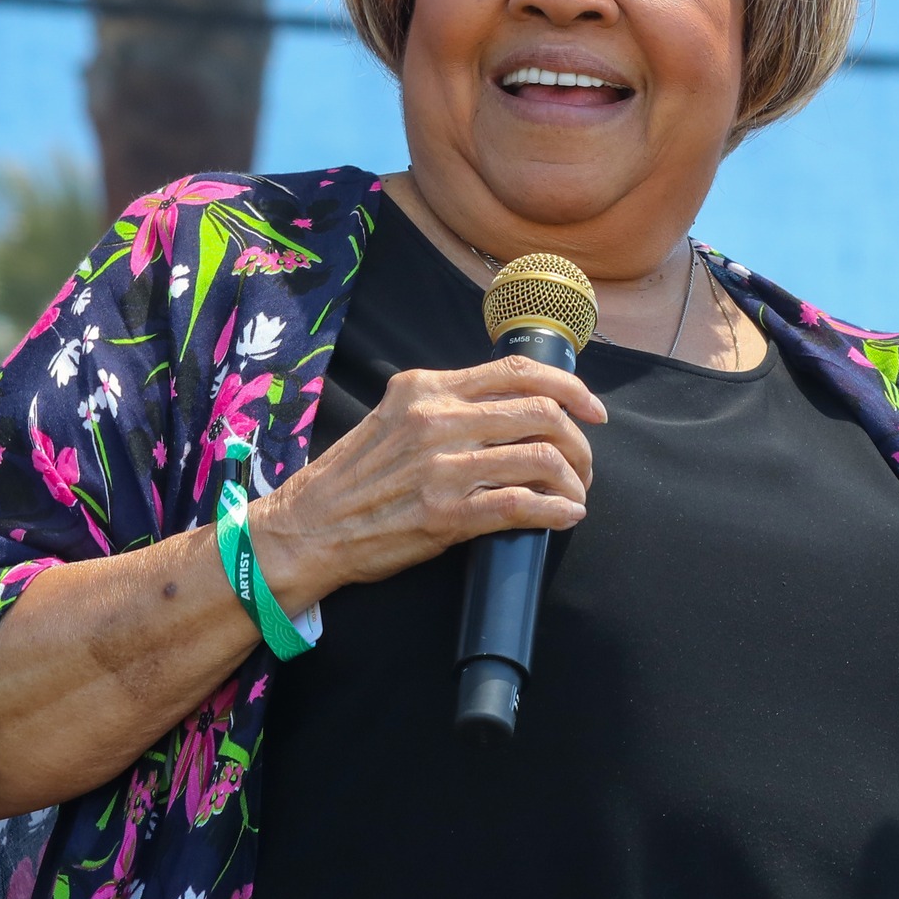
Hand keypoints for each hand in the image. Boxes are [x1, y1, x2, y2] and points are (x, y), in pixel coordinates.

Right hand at [245, 357, 606, 613]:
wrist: (306, 528)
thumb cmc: (353, 477)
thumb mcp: (394, 418)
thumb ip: (445, 405)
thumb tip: (511, 406)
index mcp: (427, 389)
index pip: (518, 371)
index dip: (570, 387)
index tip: (593, 410)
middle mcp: (437, 420)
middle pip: (541, 413)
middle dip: (579, 442)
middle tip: (585, 465)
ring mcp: (442, 467)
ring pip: (540, 458)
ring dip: (574, 481)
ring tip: (575, 495)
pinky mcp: (445, 514)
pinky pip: (521, 505)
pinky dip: (555, 511)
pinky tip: (564, 517)